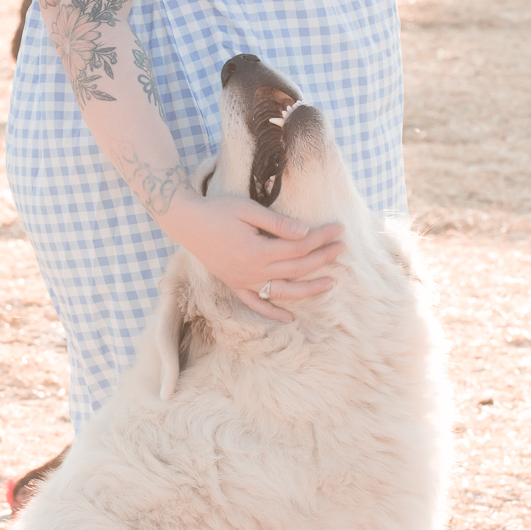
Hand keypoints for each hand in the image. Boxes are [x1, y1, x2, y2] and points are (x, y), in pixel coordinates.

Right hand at [162, 191, 343, 323]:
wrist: (187, 222)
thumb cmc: (218, 210)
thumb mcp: (248, 210)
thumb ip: (277, 223)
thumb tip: (305, 231)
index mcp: (259, 251)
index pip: (299, 246)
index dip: (321, 237)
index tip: (338, 229)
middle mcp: (253, 271)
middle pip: (297, 268)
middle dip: (323, 257)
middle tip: (342, 247)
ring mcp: (244, 281)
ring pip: (283, 291)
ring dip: (309, 289)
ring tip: (331, 283)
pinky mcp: (235, 284)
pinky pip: (256, 304)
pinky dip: (272, 313)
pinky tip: (289, 319)